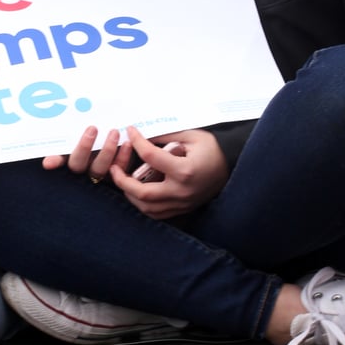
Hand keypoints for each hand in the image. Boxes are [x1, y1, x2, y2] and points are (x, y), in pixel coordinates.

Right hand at [43, 125, 132, 181]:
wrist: (120, 138)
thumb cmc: (95, 138)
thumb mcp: (79, 136)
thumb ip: (66, 143)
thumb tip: (47, 162)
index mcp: (72, 160)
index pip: (60, 160)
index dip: (55, 161)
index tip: (49, 162)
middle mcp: (84, 170)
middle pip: (79, 164)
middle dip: (85, 147)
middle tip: (92, 128)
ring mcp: (101, 174)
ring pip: (101, 168)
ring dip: (107, 150)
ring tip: (114, 132)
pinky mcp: (118, 175)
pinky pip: (120, 168)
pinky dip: (124, 156)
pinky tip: (127, 143)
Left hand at [109, 127, 228, 219]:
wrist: (232, 166)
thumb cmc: (212, 149)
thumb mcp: (191, 135)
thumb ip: (165, 135)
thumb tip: (142, 134)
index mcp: (184, 170)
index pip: (150, 157)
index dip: (136, 141)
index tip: (130, 131)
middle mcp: (181, 191)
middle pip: (143, 194)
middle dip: (123, 181)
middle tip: (113, 168)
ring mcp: (182, 203)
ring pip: (148, 209)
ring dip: (131, 195)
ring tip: (123, 180)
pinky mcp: (183, 209)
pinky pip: (158, 213)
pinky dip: (144, 204)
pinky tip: (137, 192)